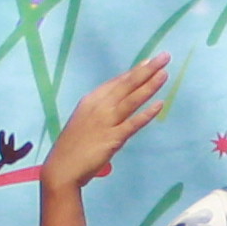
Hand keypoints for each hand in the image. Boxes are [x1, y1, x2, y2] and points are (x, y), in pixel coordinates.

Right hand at [45, 58, 171, 190]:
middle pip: (127, 85)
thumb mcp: (84, 120)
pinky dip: (147, 113)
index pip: (117, 82)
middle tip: (164, 57)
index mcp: (91, 100)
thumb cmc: (73, 146)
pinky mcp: (113, 138)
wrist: (62, 168)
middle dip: (147, 70)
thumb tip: (117, 102)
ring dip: (149, 85)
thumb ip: (100, 110)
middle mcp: (99, 106)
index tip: (149, 61)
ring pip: (132, 99)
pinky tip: (160, 104)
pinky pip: (133, 123)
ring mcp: (106, 121)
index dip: (134, 71)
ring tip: (164, 73)